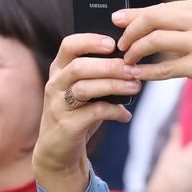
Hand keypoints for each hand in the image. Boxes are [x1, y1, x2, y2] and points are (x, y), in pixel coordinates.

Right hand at [32, 34, 141, 191]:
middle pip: (80, 67)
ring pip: (85, 88)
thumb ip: (102, 78)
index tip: (113, 44)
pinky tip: (125, 115)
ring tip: (135, 87)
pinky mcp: (67, 125)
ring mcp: (59, 105)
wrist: (59, 150)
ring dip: (114, 86)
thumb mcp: (87, 93)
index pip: (69, 45)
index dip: (90, 41)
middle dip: (109, 66)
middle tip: (133, 69)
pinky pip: (93, 113)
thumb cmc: (78, 115)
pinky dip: (114, 112)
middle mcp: (56, 84)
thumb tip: (135, 67)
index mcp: (60, 70)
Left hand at [114, 0, 191, 136]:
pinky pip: (165, 67)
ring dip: (136, 51)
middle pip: (154, 18)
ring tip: (128, 60)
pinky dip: (147, 72)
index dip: (135, 14)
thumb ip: (181, 23)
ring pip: (156, 41)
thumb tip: (139, 19)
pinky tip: (138, 74)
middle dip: (130, 31)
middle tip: (120, 44)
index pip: (161, 7)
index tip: (117, 21)